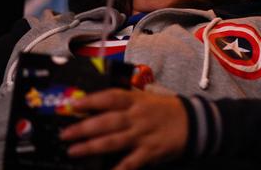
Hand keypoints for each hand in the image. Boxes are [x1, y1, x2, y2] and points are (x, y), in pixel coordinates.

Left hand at [60, 88, 187, 169]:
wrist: (194, 122)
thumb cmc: (166, 109)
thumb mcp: (146, 98)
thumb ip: (125, 100)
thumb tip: (97, 103)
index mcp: (136, 100)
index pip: (110, 97)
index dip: (91, 100)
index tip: (73, 105)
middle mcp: (137, 116)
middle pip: (107, 121)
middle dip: (83, 128)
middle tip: (65, 133)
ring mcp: (143, 135)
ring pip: (113, 141)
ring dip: (91, 147)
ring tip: (74, 151)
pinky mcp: (150, 152)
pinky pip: (131, 162)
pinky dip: (118, 169)